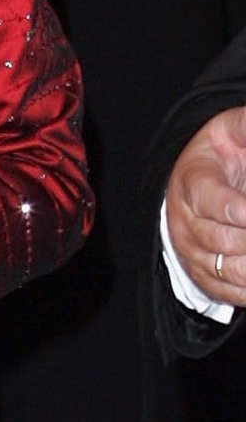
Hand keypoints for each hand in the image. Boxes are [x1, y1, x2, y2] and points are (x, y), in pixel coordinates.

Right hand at [165, 104, 245, 305]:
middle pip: (220, 239)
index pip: (211, 200)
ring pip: (225, 268)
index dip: (236, 209)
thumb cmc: (217, 155)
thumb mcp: (229, 130)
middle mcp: (185, 221)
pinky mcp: (201, 273)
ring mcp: (191, 251)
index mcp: (191, 183)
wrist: (187, 182)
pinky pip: (227, 290)